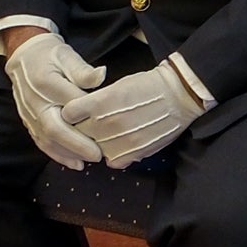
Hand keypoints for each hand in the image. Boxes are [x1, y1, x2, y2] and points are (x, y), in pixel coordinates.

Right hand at [6, 30, 106, 166]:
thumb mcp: (68, 56)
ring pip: (48, 140)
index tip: (107, 127)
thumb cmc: (50, 55)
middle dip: (77, 144)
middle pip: (55, 128)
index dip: (88, 118)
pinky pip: (42, 142)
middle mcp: (35, 102)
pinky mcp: (29, 122)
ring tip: (90, 160)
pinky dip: (58, 155)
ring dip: (69, 153)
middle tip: (98, 154)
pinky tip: (76, 163)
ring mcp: (30, 115)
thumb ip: (83, 70)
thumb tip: (102, 75)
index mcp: (47, 83)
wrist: (24, 56)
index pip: (70, 104)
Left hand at [61, 59, 209, 167]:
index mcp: (101, 102)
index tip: (78, 112)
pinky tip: (122, 143)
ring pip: (94, 148)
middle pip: (79, 132)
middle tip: (94, 123)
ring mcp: (120, 141)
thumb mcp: (117, 85)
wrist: (178, 96)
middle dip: (82, 128)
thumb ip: (96, 101)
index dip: (72, 113)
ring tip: (112, 132)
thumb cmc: (148, 86)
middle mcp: (107, 123)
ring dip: (99, 143)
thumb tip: (79, 113)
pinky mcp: (133, 153)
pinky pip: (112, 161)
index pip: (68, 114)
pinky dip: (115, 155)